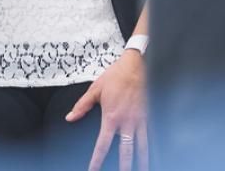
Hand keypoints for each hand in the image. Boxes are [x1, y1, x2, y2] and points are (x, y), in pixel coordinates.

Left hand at [66, 50, 147, 170]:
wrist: (136, 64)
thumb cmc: (116, 75)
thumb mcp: (95, 89)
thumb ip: (82, 106)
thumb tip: (70, 117)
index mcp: (112, 117)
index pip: (103, 144)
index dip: (97, 160)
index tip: (93, 170)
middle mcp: (127, 121)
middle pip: (126, 150)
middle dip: (125, 166)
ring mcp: (140, 119)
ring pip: (142, 145)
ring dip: (142, 160)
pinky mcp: (149, 114)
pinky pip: (151, 134)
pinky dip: (152, 145)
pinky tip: (154, 154)